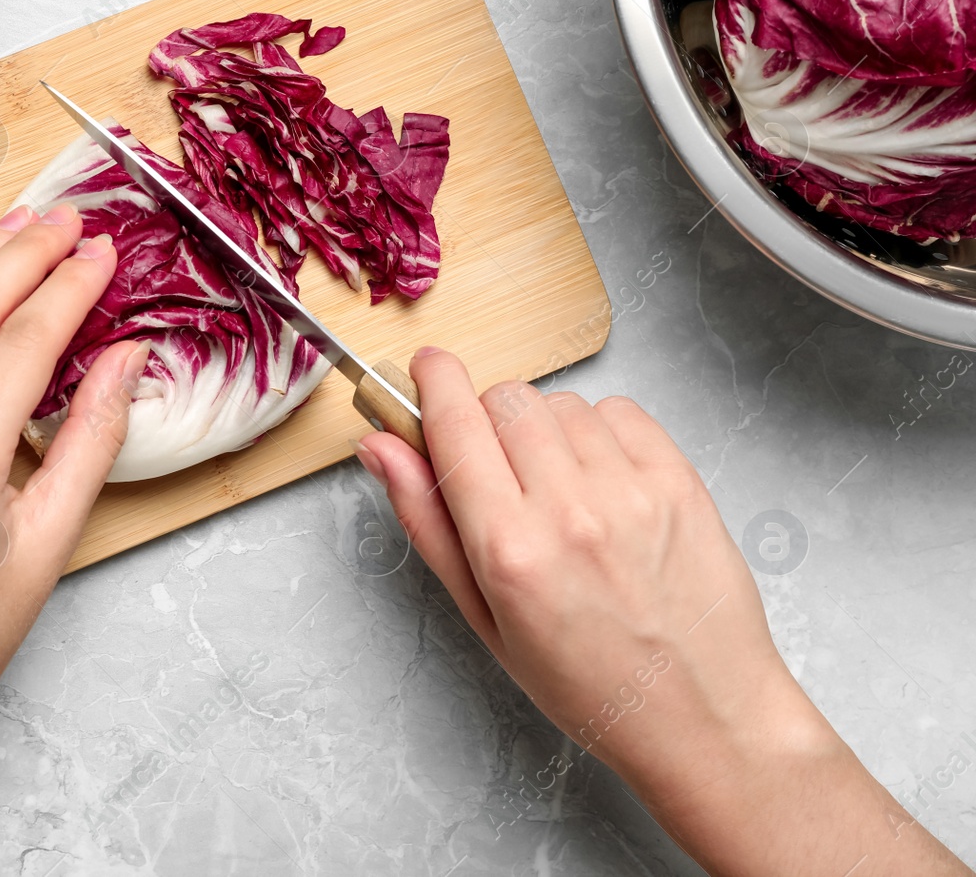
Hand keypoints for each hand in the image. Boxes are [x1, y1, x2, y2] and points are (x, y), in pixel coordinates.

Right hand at [356, 348, 970, 876]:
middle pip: (506, 399)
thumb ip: (427, 521)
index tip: (427, 366)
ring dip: (547, 430)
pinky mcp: (679, 480)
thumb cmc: (588, 682)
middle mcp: (568, 511)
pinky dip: (601, 433)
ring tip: (562, 493)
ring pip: (561, 403)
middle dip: (489, 419)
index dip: (433, 382)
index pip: (456, 424)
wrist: (701, 715)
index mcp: (508, 550)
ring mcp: (631, 491)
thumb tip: (381, 447)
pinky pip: (620, 411)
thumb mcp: (483, 618)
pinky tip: (604, 486)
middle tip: (501, 470)